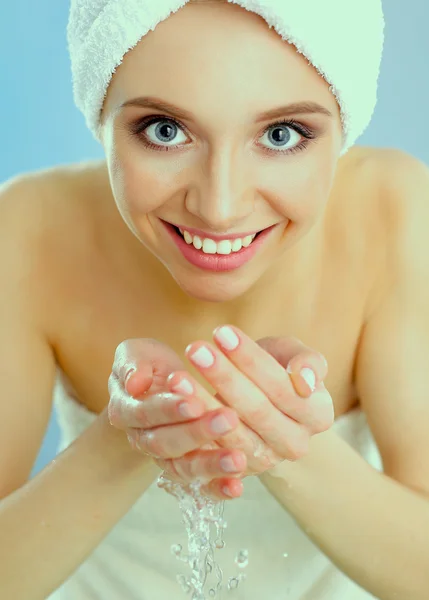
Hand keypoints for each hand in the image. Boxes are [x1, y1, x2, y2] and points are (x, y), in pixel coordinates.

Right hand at [107, 338, 246, 500]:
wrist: (156, 384)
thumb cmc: (148, 363)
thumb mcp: (136, 353)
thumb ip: (132, 364)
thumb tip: (135, 383)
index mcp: (126, 410)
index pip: (146, 413)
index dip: (170, 409)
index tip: (196, 402)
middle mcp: (143, 439)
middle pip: (166, 444)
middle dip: (197, 433)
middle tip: (228, 419)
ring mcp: (166, 457)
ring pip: (184, 467)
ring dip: (211, 464)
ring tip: (238, 459)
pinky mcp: (188, 468)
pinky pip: (200, 485)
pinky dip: (217, 489)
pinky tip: (237, 487)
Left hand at [162, 326, 334, 481]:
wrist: (262, 397)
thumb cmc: (279, 368)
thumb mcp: (294, 355)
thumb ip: (307, 361)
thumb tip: (304, 380)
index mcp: (318, 415)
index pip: (281, 386)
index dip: (250, 359)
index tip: (221, 332)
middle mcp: (296, 444)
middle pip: (257, 410)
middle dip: (223, 377)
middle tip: (195, 349)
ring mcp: (266, 460)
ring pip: (232, 433)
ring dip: (202, 402)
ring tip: (178, 376)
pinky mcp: (238, 471)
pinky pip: (213, 453)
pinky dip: (192, 428)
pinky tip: (174, 404)